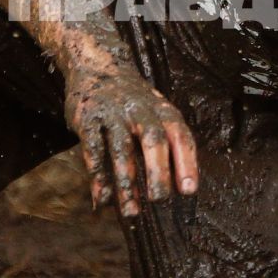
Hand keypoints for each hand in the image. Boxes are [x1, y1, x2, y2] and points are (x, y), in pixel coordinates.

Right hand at [63, 63, 199, 216]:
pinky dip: (98, 177)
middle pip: (153, 140)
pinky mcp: (88, 119)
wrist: (97, 65)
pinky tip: (102, 200)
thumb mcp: (156, 113)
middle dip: (157, 171)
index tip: (188, 191)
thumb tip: (183, 188)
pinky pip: (93, 150)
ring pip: (122, 150)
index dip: (186, 163)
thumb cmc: (133, 102)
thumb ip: (168, 144)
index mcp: (163, 111)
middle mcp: (140, 111)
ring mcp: (113, 114)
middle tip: (160, 200)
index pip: (180, 136)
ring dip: (126, 182)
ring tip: (131, 212)